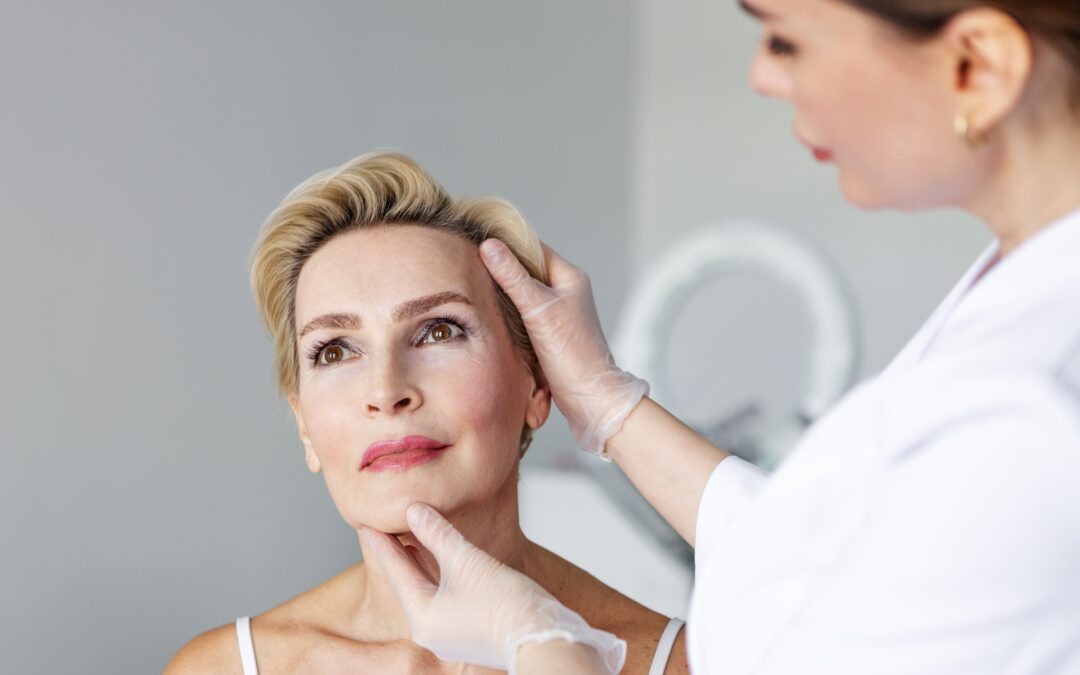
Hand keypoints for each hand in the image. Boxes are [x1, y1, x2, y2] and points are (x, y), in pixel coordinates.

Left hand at [361, 503, 625, 673]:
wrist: (544, 637)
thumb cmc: (506, 604)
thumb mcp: (466, 561)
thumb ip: (438, 534)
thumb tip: (416, 510)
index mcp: (423, 617)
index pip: (396, 570)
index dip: (382, 542)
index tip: (367, 521)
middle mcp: (432, 630)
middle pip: (410, 581)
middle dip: (401, 551)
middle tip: (386, 524)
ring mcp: (452, 634)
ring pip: (430, 588)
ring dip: (424, 561)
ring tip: (414, 534)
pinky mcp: (472, 631)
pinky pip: (448, 596)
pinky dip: (443, 574)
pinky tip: (447, 558)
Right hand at [480, 239, 648, 455]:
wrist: (591, 399)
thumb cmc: (573, 354)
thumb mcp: (539, 310)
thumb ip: (513, 278)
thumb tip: (490, 245)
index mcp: (569, 278)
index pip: (533, 248)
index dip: (506, 244)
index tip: (476, 242)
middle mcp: (565, 293)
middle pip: (526, 273)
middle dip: (501, 273)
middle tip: (469, 269)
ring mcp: (558, 316)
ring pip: (522, 298)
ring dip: (503, 299)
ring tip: (475, 294)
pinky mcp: (550, 337)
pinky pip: (523, 319)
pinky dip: (509, 320)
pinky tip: (491, 320)